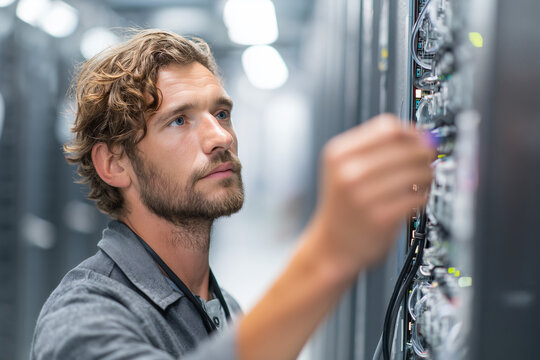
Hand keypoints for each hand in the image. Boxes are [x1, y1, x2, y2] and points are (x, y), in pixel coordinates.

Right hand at [309, 114, 434, 275]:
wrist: (332, 246)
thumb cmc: (342, 206)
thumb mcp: (343, 169)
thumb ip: (375, 149)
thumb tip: (422, 136)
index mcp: (338, 154)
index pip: (387, 128)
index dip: (411, 132)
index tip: (421, 139)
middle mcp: (348, 172)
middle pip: (405, 147)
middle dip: (424, 152)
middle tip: (428, 160)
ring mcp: (363, 196)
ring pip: (415, 171)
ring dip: (427, 174)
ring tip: (424, 180)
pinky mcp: (380, 218)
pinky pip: (417, 197)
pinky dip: (423, 195)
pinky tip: (417, 198)